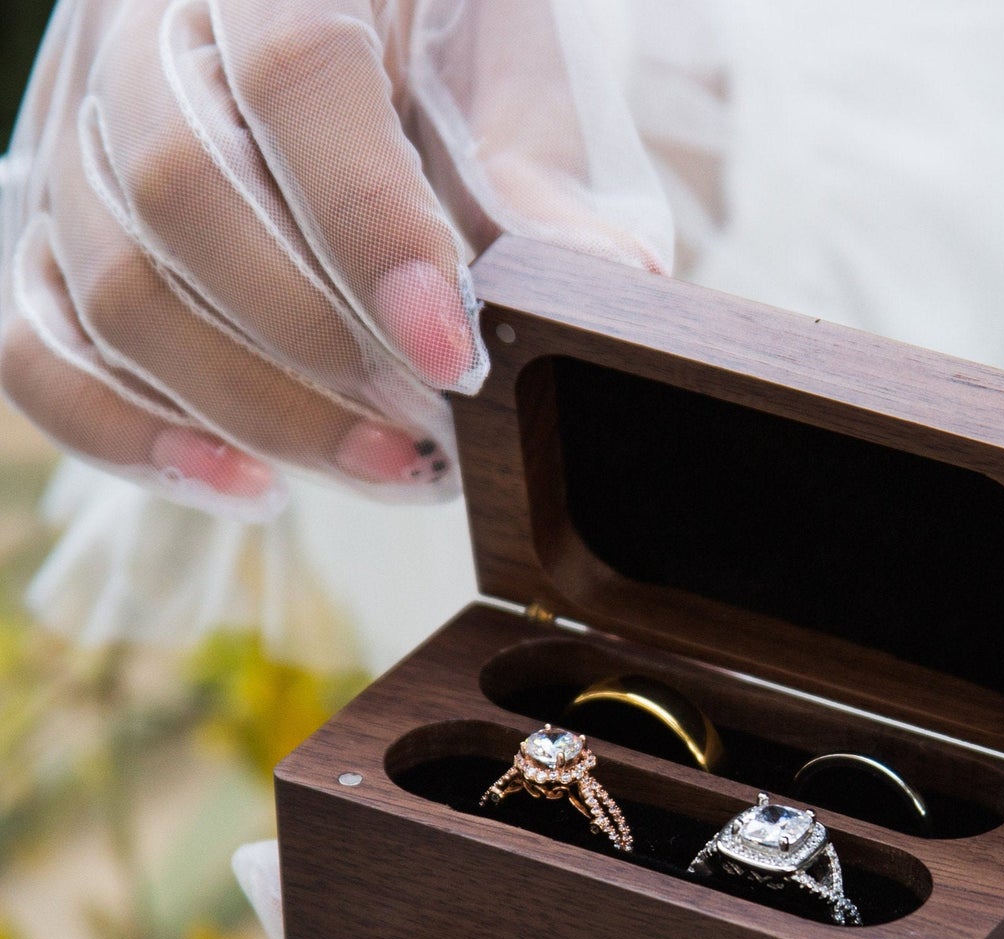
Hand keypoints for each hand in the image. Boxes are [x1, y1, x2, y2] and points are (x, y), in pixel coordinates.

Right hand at [1, 0, 669, 517]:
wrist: (374, 37)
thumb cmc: (450, 54)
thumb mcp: (515, 81)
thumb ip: (541, 174)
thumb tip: (606, 291)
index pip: (292, 75)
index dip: (370, 228)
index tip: (456, 352)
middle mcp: (140, 30)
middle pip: (179, 196)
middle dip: (319, 348)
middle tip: (435, 432)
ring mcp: (80, 137)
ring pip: (114, 291)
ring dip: (260, 412)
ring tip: (393, 468)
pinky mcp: (55, 235)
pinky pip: (40, 351)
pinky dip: (136, 438)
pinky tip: (252, 488)